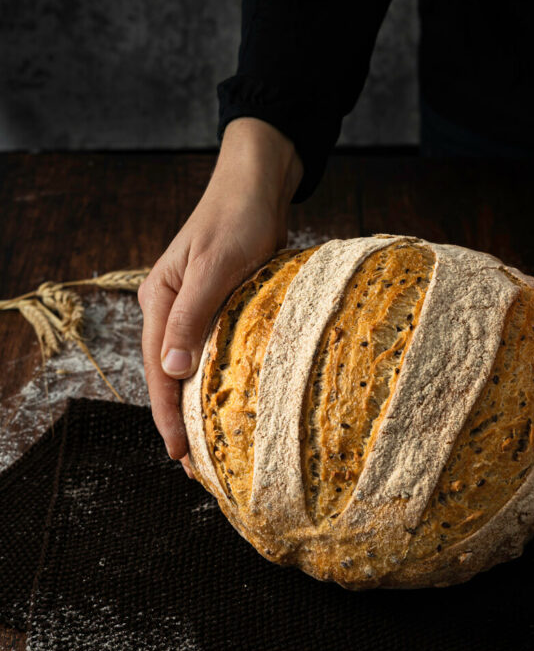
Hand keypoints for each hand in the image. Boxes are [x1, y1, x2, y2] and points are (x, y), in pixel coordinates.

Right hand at [138, 118, 302, 477]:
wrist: (257, 182)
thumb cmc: (238, 218)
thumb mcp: (215, 267)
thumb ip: (193, 318)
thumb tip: (173, 371)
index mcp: (159, 302)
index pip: (158, 372)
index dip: (167, 417)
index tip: (179, 456)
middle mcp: (169, 309)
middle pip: (168, 376)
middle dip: (178, 421)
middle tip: (195, 468)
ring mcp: (192, 309)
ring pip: (188, 368)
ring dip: (195, 406)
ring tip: (210, 447)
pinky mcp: (217, 307)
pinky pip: (210, 353)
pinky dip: (215, 382)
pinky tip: (227, 404)